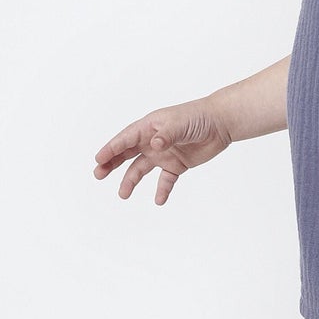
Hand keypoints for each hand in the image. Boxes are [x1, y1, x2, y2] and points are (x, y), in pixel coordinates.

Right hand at [92, 100, 234, 204]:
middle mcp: (152, 141)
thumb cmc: (198, 117)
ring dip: (131, 180)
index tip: (99, 159)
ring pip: (141, 169)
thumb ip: (166, 135)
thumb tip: (154, 145)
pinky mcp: (177, 165)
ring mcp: (163, 154)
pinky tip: (159, 201)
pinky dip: (162, 190)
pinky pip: (165, 180)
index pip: (126, 139)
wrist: (220, 123)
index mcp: (149, 127)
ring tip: (123, 194)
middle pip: (127, 154)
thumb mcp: (180, 124)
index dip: (111, 148)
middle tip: (98, 174)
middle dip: (112, 163)